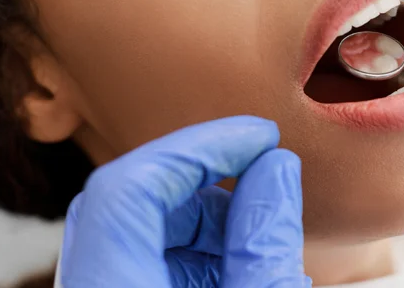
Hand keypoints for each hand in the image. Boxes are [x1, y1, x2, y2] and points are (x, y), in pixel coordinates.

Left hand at [57, 116, 310, 286]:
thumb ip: (263, 240)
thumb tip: (276, 166)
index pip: (128, 186)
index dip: (199, 146)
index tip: (259, 138)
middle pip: (128, 201)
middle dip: (203, 179)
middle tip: (262, 173)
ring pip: (135, 229)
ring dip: (202, 216)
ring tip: (257, 235)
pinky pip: (140, 259)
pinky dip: (191, 250)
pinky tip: (236, 265)